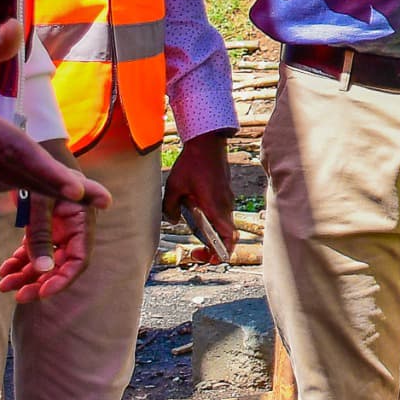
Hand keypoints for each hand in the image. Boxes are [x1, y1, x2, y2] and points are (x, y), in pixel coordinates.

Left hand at [0, 161, 91, 302]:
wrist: (28, 153)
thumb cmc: (40, 170)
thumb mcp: (40, 201)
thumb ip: (42, 234)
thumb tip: (44, 269)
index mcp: (82, 220)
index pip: (78, 258)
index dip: (62, 278)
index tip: (43, 292)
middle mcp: (73, 228)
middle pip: (61, 265)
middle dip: (39, 282)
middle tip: (19, 295)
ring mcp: (58, 230)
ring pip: (44, 261)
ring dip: (26, 275)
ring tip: (5, 284)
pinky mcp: (44, 229)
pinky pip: (34, 251)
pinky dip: (21, 262)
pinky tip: (6, 270)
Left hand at [162, 130, 237, 252]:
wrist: (207, 142)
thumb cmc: (192, 163)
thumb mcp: (174, 186)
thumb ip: (170, 208)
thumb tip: (172, 221)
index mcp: (215, 208)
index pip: (229, 239)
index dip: (222, 253)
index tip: (208, 258)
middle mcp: (225, 206)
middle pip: (228, 237)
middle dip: (213, 249)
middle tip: (196, 252)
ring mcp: (227, 200)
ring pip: (225, 226)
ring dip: (213, 234)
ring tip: (194, 231)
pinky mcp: (225, 193)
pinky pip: (222, 214)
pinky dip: (213, 222)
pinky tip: (197, 213)